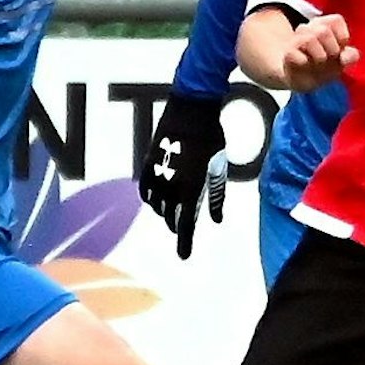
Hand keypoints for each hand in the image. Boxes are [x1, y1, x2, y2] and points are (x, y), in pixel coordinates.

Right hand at [138, 94, 228, 259]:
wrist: (190, 108)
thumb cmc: (210, 137)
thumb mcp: (219, 167)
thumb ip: (216, 195)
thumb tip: (217, 219)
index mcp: (190, 186)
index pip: (186, 223)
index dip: (185, 242)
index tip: (184, 256)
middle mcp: (170, 183)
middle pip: (170, 216)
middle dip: (177, 224)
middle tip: (184, 228)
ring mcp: (156, 173)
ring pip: (157, 205)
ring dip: (166, 211)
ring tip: (173, 211)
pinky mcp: (147, 163)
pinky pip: (145, 190)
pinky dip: (152, 198)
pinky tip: (158, 198)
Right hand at [280, 14, 358, 91]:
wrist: (300, 80)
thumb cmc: (323, 67)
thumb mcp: (341, 62)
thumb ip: (349, 57)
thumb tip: (347, 57)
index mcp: (324, 25)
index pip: (336, 20)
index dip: (342, 37)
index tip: (340, 50)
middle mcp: (308, 28)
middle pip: (324, 31)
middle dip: (332, 49)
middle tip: (330, 59)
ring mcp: (296, 39)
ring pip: (309, 39)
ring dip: (320, 56)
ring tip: (318, 62)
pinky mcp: (287, 53)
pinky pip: (294, 53)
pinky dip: (304, 62)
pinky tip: (306, 65)